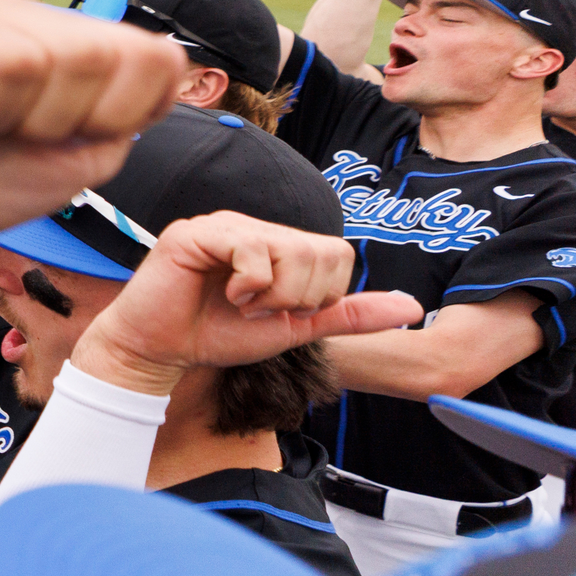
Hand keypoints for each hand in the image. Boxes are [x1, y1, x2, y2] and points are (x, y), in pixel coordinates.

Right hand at [77, 212, 425, 391]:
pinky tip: (225, 292)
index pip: (337, 252)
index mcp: (279, 245)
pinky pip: (251, 247)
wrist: (161, 350)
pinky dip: (249, 283)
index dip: (323, 293)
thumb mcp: (295, 328)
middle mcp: (255, 227)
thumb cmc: (218, 334)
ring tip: (241, 302)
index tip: (285, 311)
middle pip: (320, 251)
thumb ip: (349, 314)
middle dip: (299, 297)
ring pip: (289, 248)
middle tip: (259, 309)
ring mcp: (225, 225)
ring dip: (273, 293)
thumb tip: (414, 307)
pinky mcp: (196, 232)